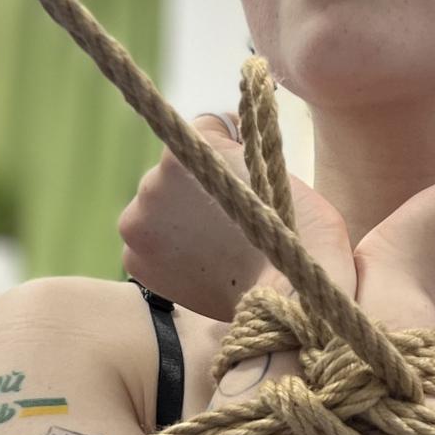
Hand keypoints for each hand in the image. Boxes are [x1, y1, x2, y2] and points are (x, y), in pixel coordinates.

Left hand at [120, 113, 353, 319]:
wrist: (286, 306)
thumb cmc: (300, 238)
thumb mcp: (280, 170)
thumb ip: (245, 144)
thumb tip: (226, 135)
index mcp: (193, 147)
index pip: (207, 128)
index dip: (231, 152)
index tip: (245, 177)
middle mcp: (153, 180)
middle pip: (178, 171)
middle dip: (202, 188)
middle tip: (236, 220)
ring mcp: (138, 221)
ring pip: (162, 206)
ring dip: (184, 219)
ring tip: (221, 245)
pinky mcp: (134, 259)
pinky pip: (151, 240)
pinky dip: (172, 249)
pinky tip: (203, 262)